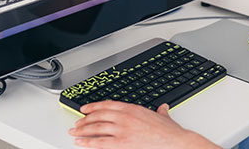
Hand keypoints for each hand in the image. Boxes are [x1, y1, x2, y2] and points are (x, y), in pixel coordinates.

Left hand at [69, 101, 218, 148]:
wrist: (174, 141)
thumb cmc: (169, 131)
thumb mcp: (163, 116)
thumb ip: (160, 111)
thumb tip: (163, 108)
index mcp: (132, 108)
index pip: (107, 104)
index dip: (94, 106)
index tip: (85, 108)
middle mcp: (125, 117)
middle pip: (99, 115)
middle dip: (85, 119)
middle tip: (77, 122)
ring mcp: (122, 130)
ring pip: (96, 128)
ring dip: (83, 130)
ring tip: (75, 132)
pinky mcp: (121, 143)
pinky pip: (100, 142)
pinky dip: (88, 142)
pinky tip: (80, 142)